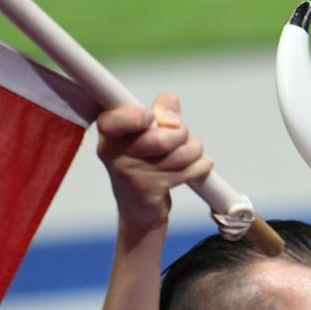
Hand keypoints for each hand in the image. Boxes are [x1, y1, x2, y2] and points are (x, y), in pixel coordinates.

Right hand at [95, 92, 212, 229]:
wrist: (138, 207)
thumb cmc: (144, 162)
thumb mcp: (147, 132)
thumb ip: (160, 112)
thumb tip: (169, 101)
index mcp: (109, 131)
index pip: (114, 119)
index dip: (135, 118)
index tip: (151, 118)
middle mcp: (113, 152)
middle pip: (162, 139)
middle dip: (182, 134)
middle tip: (182, 136)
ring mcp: (129, 173)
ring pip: (179, 155)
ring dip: (194, 150)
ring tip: (193, 151)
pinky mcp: (147, 191)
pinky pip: (186, 172)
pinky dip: (200, 166)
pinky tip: (201, 165)